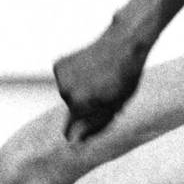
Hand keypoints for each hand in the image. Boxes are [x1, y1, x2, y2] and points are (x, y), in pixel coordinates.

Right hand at [53, 20, 149, 142]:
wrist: (124, 41)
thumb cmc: (125, 75)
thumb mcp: (115, 105)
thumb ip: (94, 125)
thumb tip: (74, 142)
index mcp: (80, 106)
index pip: (70, 132)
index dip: (81, 129)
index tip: (90, 120)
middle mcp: (66, 93)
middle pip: (72, 110)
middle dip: (86, 104)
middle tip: (105, 90)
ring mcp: (61, 78)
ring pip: (68, 93)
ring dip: (81, 88)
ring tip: (99, 75)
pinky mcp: (58, 65)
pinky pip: (65, 79)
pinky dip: (74, 75)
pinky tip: (89, 65)